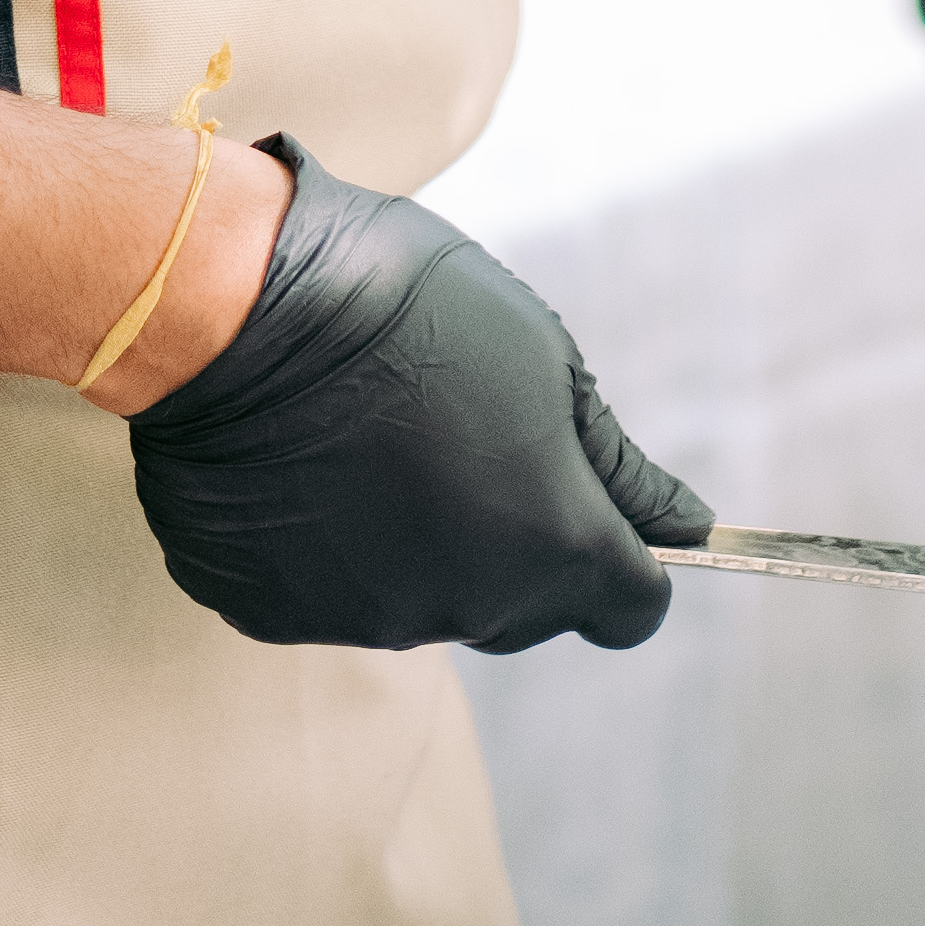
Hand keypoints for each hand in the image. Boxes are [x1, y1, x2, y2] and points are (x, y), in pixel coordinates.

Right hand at [125, 143, 709, 652]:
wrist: (240, 305)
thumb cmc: (407, 305)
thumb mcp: (541, 354)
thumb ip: (612, 461)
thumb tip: (684, 524)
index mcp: (549, 545)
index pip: (631, 608)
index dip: (628, 560)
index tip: (600, 510)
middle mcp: (465, 607)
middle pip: (528, 608)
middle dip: (522, 543)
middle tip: (470, 438)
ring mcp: (365, 620)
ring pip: (427, 599)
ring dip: (422, 539)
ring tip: (375, 433)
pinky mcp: (276, 615)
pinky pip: (334, 593)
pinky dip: (334, 544)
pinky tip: (309, 461)